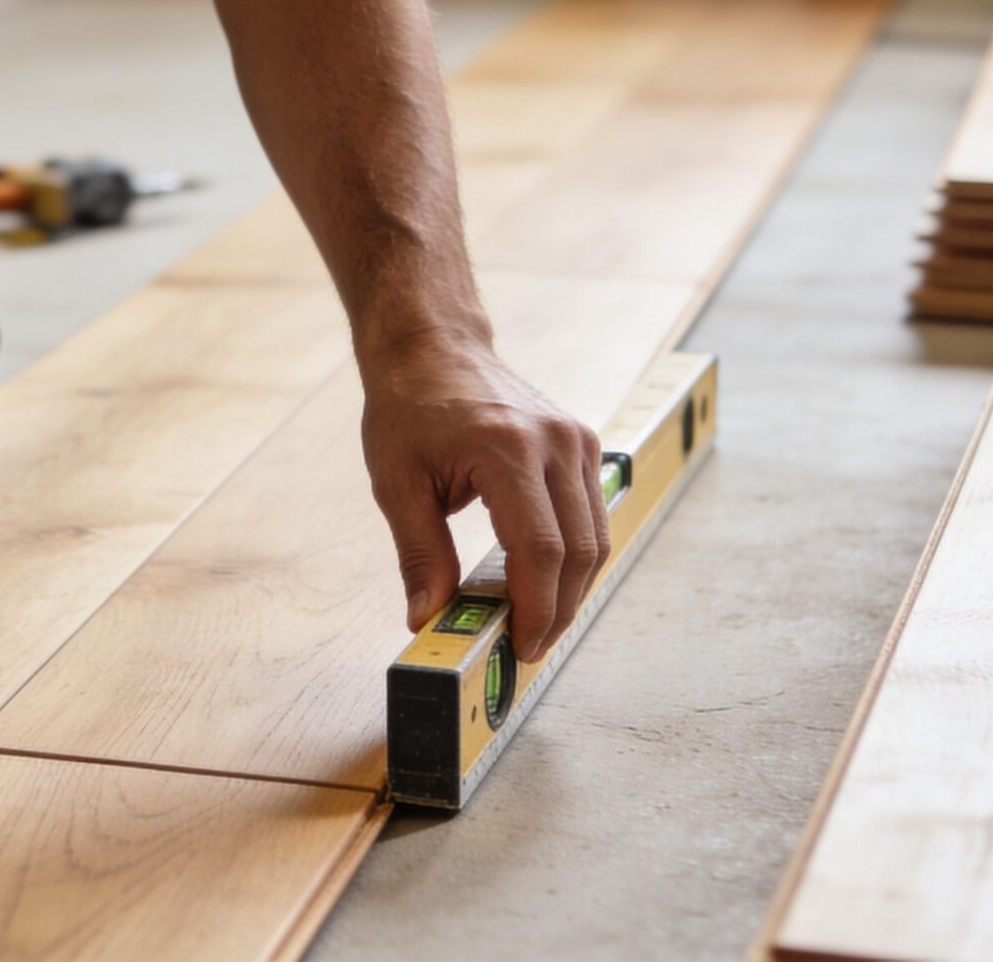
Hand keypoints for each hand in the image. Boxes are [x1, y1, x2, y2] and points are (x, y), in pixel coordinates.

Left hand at [360, 339, 603, 661]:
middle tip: (526, 646)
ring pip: (595, 536)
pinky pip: (591, 514)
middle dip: (557, 609)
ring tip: (535, 621)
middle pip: (578, 550)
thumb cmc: (409, 406)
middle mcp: (555, 442)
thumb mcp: (397, 482)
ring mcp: (576, 439)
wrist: (434, 345)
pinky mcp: (582, 442)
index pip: (540, 549)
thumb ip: (419, 554)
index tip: (520, 646)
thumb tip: (427, 618)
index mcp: (507, 449)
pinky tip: (545, 580)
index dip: (536, 608)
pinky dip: (575, 555)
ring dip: (571, 588)